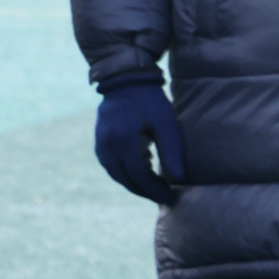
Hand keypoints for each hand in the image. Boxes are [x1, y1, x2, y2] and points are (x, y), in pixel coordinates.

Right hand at [94, 71, 185, 204]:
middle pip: (126, 180)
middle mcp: (107, 146)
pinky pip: (111, 165)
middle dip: (146, 191)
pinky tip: (142, 171)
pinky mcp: (100, 141)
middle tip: (165, 196)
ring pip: (117, 175)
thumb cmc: (150, 102)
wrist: (125, 81)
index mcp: (123, 142)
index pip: (140, 177)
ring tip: (155, 186)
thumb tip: (178, 181)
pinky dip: (126, 173)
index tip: (172, 197)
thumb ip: (172, 153)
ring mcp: (101, 144)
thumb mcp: (166, 125)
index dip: (156, 191)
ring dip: (135, 184)